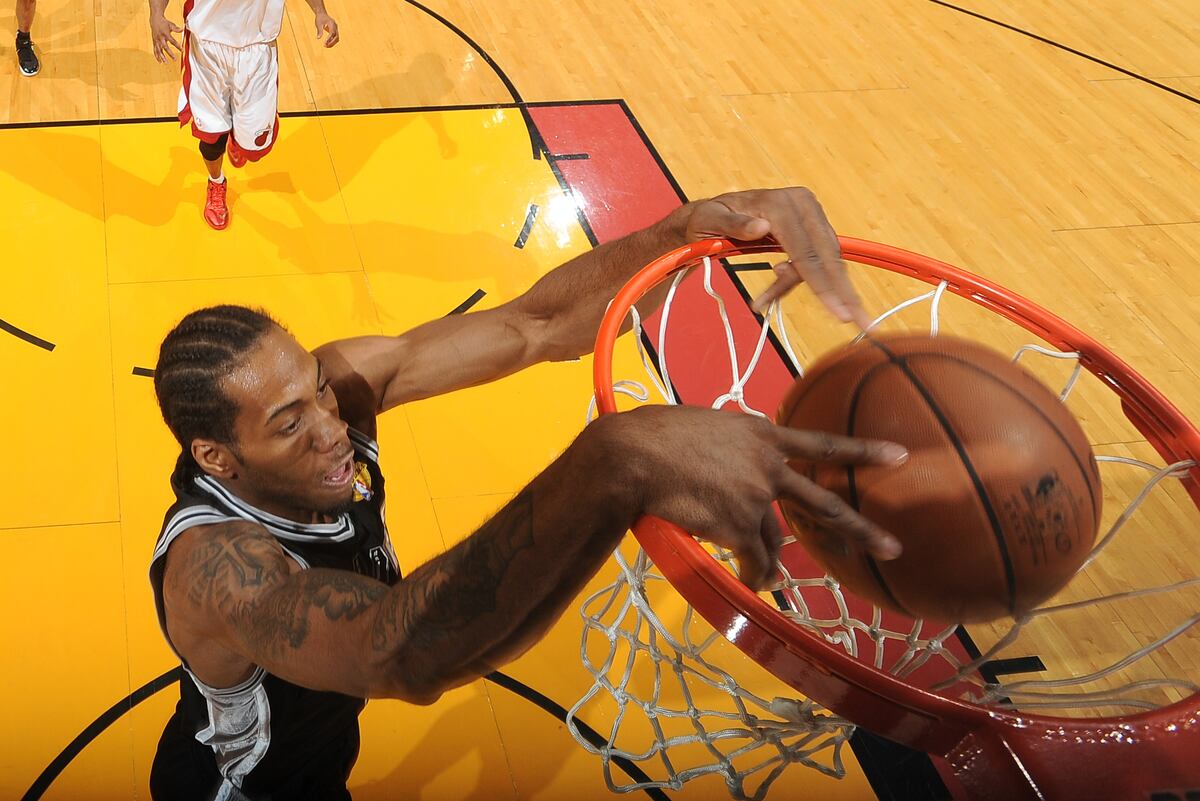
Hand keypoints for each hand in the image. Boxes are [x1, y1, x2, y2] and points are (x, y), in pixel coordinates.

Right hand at [150, 14, 182, 62]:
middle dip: (170, 53)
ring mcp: (156, 40)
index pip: (172, 41)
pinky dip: (157, 56)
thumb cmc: (164, 23)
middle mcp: (160, 38)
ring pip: (159, 50)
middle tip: (175, 59)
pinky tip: (160, 61)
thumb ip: (176, 29)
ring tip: (166, 62)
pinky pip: (155, 50)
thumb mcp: (171, 24)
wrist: (154, 20)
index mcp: (165, 33)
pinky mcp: (154, 42)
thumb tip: (182, 29)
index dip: (177, 46)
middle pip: (165, 47)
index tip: (182, 50)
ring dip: (162, 57)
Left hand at [315, 12, 339, 46]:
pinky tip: (327, 44)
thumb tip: (318, 38)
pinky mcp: (335, 31)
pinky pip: (335, 38)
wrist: (322, 14)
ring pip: (337, 38)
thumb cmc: (319, 18)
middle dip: (331, 42)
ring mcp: (336, 29)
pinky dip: (331, 41)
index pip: (332, 33)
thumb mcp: (318, 24)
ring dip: (332, 43)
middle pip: (336, 37)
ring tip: (325, 46)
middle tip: (325, 46)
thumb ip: (319, 31)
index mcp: (332, 23)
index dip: (329, 38)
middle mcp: (335, 26)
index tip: (325, 43)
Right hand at [608, 405, 906, 589]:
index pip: (821, 443)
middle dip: (861, 528)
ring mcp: (757, 495)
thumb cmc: (652, 436)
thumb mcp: (702, 427)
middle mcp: (767, 463)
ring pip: (774, 538)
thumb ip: (727, 445)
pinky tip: (753, 582)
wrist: (633, 456)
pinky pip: (753, 559)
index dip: (860, 451)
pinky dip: (753, 573)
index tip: (897, 455)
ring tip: (774, 580)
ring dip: (772, 562)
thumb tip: (723, 463)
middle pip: (824, 502)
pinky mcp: (739, 524)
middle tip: (892, 547)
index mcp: (760, 433)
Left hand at [684, 187, 869, 327]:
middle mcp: (801, 205)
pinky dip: (797, 282)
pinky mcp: (810, 227)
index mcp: (780, 204)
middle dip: (841, 292)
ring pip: (824, 261)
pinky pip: (814, 261)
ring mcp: (809, 214)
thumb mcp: (709, 221)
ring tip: (764, 302)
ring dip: (812, 290)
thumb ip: (733, 225)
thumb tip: (759, 229)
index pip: (807, 251)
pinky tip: (767, 295)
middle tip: (861, 323)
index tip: (840, 312)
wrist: (710, 215)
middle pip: (827, 256)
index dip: (823, 284)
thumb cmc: (707, 219)